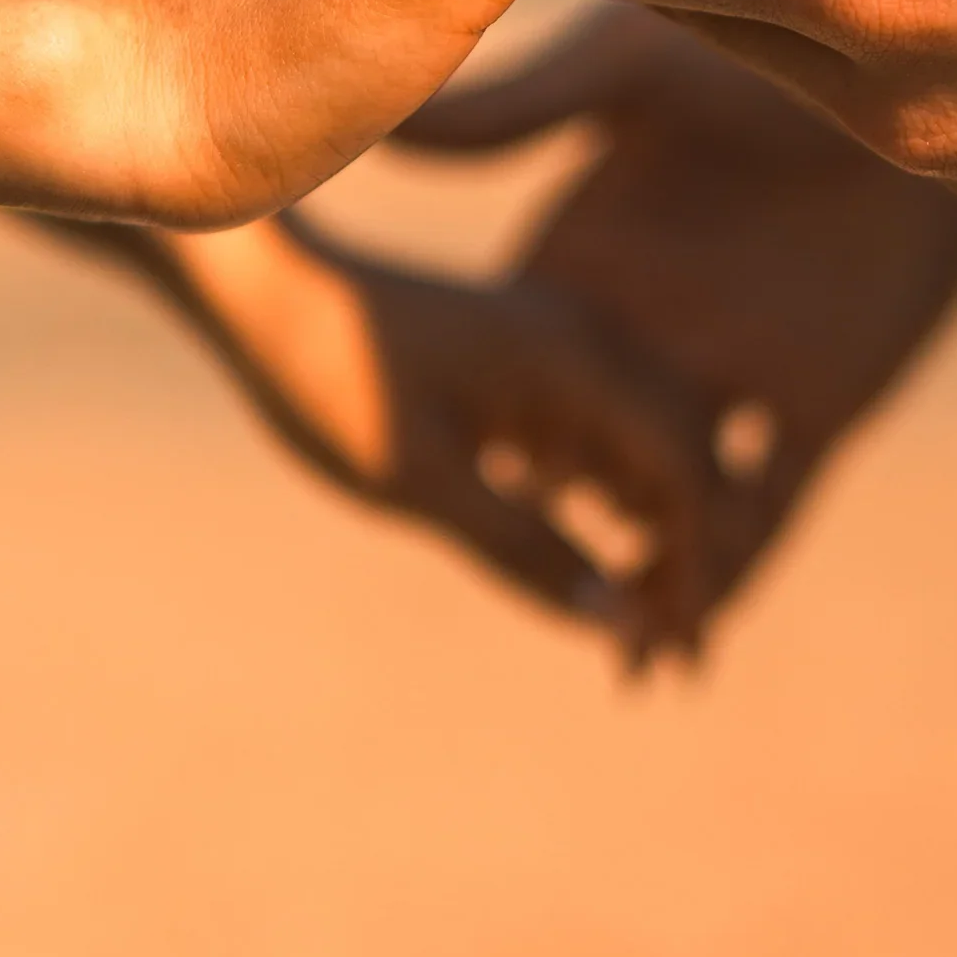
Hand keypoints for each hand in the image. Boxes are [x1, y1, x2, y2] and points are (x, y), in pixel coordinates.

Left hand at [68, 209, 724, 651]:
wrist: (260, 289)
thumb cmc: (334, 379)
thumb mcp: (423, 481)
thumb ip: (525, 548)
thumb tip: (617, 623)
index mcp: (577, 357)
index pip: (686, 469)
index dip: (696, 567)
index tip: (677, 656)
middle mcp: (587, 339)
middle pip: (685, 457)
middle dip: (688, 559)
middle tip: (668, 667)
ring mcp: (560, 344)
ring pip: (645, 449)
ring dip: (652, 534)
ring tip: (633, 635)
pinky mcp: (527, 359)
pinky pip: (599, 434)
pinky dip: (607, 500)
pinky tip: (589, 561)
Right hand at [395, 5, 956, 659]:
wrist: (918, 64)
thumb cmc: (769, 52)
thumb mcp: (629, 74)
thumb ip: (517, 108)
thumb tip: (383, 109)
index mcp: (598, 263)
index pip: (524, 374)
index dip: (484, 439)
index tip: (431, 503)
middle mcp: (660, 329)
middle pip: (592, 459)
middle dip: (561, 537)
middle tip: (529, 609)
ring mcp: (739, 372)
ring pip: (676, 505)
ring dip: (648, 580)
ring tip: (615, 657)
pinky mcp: (822, 401)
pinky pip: (768, 510)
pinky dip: (733, 577)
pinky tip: (697, 635)